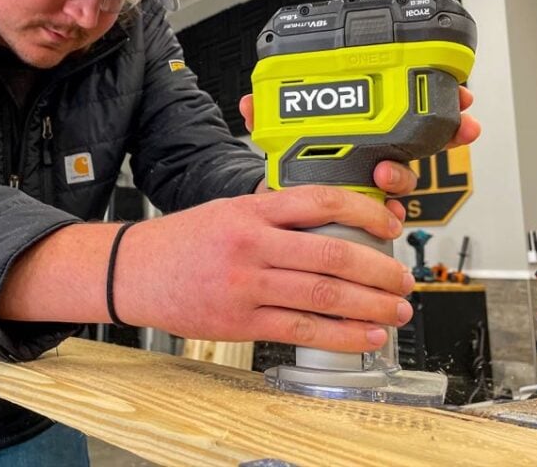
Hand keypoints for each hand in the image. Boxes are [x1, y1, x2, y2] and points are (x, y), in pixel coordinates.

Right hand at [114, 186, 413, 351]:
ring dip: (370, 305)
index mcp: (250, 210)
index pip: (319, 201)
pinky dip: (341, 335)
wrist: (134, 270)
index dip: (363, 213)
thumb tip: (328, 222)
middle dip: (379, 269)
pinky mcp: (240, 322)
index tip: (388, 226)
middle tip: (403, 277)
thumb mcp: (227, 209)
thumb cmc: (182, 240)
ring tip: (396, 308)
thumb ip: (273, 213)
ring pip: (323, 295)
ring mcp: (246, 285)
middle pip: (332, 254)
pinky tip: (366, 335)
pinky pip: (302, 330)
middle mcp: (251, 244)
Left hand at [239, 86, 480, 211]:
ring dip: (404, 176)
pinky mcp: (360, 216)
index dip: (433, 99)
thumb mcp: (273, 139)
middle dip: (445, 132)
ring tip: (387, 175)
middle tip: (455, 129)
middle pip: (416, 140)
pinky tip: (391, 217)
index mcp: (356, 128)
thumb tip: (250, 102)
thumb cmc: (281, 169)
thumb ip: (266, 118)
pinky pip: (387, 216)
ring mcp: (367, 184)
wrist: (271, 215)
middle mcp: (369, 153)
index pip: (400, 108)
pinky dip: (393, 216)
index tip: (457, 93)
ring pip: (403, 178)